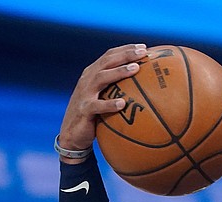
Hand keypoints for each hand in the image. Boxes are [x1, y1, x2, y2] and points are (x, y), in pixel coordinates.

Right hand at [57, 43, 146, 158]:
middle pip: (107, 61)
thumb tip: (149, 89)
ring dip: (119, 72)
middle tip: (143, 52)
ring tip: (135, 69)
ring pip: (101, 78)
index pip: (109, 56)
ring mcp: (85, 93)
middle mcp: (88, 80)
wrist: (73, 134)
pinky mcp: (84, 109)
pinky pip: (96, 106)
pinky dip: (109, 104)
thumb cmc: (95, 116)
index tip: (144, 47)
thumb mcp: (105, 98)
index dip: (125, 49)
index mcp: (93, 74)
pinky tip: (122, 103)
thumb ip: (120, 90)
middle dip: (125, 54)